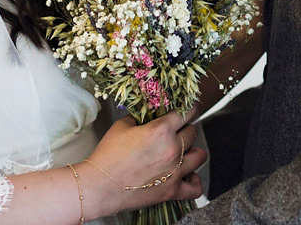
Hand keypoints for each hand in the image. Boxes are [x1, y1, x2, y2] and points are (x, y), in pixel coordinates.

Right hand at [82, 111, 204, 216]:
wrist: (100, 186)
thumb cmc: (108, 156)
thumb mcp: (122, 126)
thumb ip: (140, 118)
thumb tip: (149, 115)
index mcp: (161, 130)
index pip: (186, 112)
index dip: (187, 108)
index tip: (186, 109)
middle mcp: (172, 149)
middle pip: (193, 132)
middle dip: (184, 129)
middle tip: (174, 131)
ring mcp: (175, 172)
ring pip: (200, 155)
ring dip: (192, 151)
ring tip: (181, 152)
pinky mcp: (172, 191)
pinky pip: (196, 187)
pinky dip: (193, 180)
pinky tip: (186, 175)